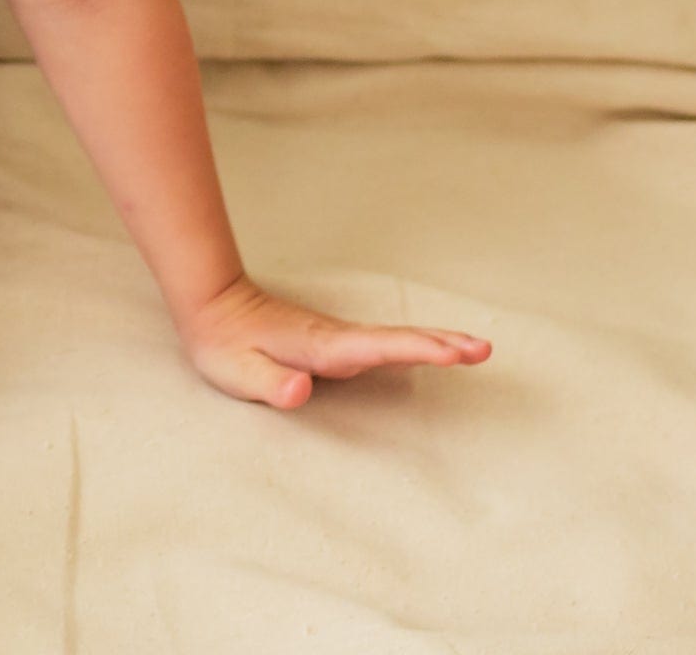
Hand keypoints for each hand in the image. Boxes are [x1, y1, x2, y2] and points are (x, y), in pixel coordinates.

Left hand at [178, 272, 491, 409]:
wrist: (212, 304)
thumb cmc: (224, 344)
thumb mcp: (236, 371)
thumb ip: (269, 382)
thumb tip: (301, 391)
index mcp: (319, 346)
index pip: (373, 348)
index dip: (413, 350)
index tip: (452, 352)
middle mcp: (335, 337)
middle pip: (396, 338)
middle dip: (440, 343)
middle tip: (484, 349)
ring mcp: (337, 336)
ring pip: (394, 337)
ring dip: (436, 341)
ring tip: (477, 349)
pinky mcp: (335, 341)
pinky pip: (385, 342)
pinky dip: (416, 343)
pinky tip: (434, 349)